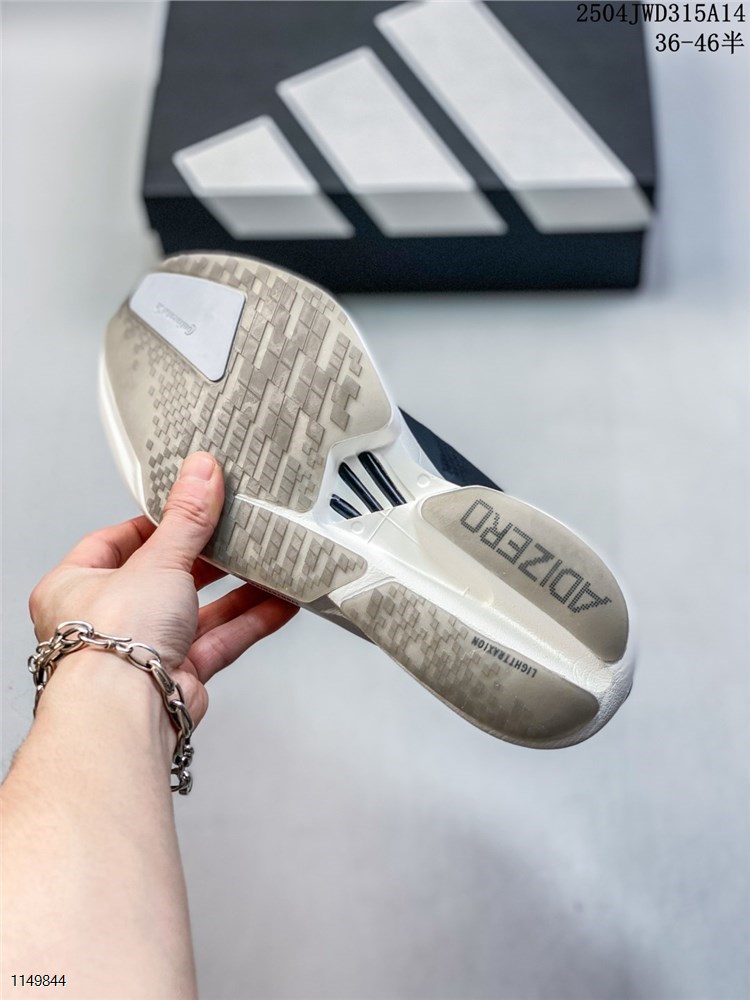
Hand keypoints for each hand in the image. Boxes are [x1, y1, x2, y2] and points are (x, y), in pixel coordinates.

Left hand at [28, 452, 297, 725]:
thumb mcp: (156, 560)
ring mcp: (144, 649)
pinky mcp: (179, 675)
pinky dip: (250, 621)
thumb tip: (200, 473)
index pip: (118, 540)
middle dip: (205, 557)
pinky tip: (278, 603)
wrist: (125, 714)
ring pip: (198, 610)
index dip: (156, 522)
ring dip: (237, 590)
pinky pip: (220, 641)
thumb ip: (187, 518)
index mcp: (77, 585)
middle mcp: (108, 619)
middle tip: (235, 531)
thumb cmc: (108, 643)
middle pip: (164, 576)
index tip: (190, 505)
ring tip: (268, 562)